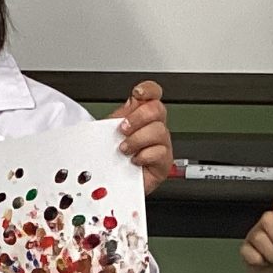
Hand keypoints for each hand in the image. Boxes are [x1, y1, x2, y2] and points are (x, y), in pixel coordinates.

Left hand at [114, 79, 172, 193]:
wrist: (111, 182)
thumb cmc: (111, 157)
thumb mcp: (109, 132)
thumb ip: (118, 116)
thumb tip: (129, 104)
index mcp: (141, 115)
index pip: (153, 94)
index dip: (149, 89)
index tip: (138, 93)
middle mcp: (154, 127)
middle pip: (158, 109)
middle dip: (138, 118)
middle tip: (123, 129)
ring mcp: (161, 144)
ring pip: (159, 131)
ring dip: (137, 140)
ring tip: (124, 149)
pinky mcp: (164, 162)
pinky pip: (159, 152)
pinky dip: (143, 156)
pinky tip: (134, 161)